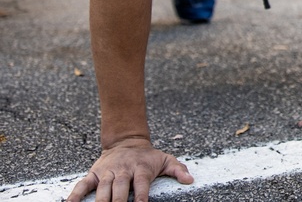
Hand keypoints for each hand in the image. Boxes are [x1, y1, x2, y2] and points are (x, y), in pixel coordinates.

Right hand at [66, 137, 193, 201]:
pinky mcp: (94, 174)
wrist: (127, 141)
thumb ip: (178, 169)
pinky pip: (82, 186)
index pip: (141, 186)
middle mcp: (123, 171)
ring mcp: (107, 172)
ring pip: (102, 190)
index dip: (141, 198)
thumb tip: (190, 180)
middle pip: (119, 190)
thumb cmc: (148, 156)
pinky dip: (75, 196)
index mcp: (141, 169)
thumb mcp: (165, 159)